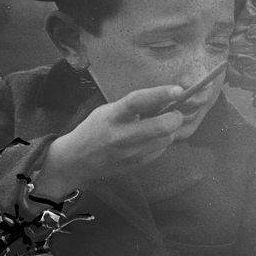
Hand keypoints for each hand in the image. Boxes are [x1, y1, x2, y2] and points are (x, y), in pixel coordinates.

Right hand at [34, 85, 184, 196]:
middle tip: (175, 112)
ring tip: (158, 125)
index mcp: (112, 117)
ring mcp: (131, 153)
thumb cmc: (95, 129)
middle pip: (161, 126)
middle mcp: (122, 136)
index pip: (138, 102)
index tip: (178, 90)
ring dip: (169, 130)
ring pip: (166, 139)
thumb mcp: (109, 111)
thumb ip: (133, 106)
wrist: (77, 161)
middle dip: (175, 117)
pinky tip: (149, 139)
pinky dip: (161, 142)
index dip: (160, 94)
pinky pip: (161, 150)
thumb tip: (164, 99)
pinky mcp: (138, 164)